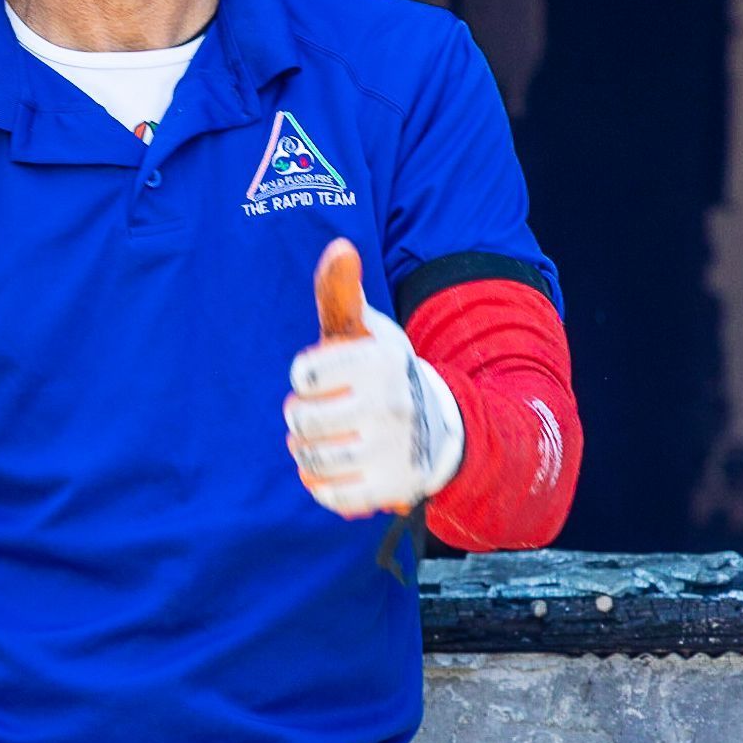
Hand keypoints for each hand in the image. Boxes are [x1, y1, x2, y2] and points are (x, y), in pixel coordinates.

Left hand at [284, 239, 463, 517]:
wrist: (441, 427)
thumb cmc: (382, 372)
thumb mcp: (366, 330)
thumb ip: (341, 290)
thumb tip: (339, 247)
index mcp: (378, 360)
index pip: (303, 376)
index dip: (305, 379)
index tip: (322, 378)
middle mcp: (390, 404)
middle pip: (302, 420)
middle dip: (300, 418)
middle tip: (317, 414)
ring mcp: (392, 450)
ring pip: (312, 459)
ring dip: (306, 452)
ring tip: (320, 441)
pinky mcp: (392, 489)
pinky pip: (331, 496)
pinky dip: (322, 485)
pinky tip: (331, 469)